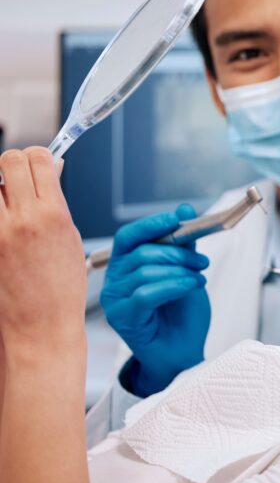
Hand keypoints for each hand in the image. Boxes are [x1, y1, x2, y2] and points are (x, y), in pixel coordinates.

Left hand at [0, 148, 85, 346]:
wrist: (39, 326)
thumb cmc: (60, 290)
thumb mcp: (70, 238)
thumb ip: (57, 202)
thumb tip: (51, 172)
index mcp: (52, 215)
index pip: (37, 160)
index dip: (38, 156)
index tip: (39, 163)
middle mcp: (21, 220)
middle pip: (7, 162)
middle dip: (13, 164)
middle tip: (17, 178)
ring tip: (7, 205)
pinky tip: (3, 224)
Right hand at [100, 205, 210, 396]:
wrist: (183, 352)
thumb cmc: (181, 315)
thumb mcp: (186, 271)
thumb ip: (184, 244)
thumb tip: (185, 210)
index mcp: (125, 266)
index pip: (129, 237)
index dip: (151, 224)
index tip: (177, 220)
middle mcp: (114, 281)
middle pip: (141, 252)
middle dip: (177, 252)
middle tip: (202, 261)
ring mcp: (115, 301)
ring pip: (146, 272)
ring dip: (180, 271)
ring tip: (199, 278)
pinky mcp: (123, 318)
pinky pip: (146, 293)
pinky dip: (174, 285)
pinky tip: (192, 286)